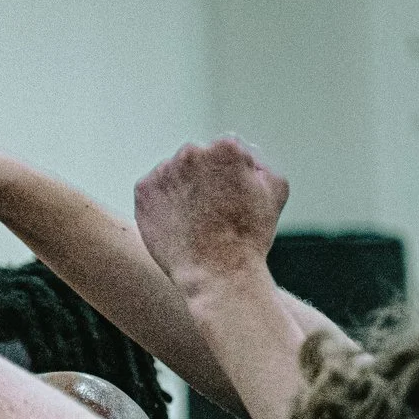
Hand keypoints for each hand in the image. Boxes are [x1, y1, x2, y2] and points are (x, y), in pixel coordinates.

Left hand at [133, 138, 287, 287]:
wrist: (217, 272)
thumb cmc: (250, 235)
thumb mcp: (275, 189)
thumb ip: (259, 161)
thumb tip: (242, 154)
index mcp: (226, 147)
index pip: (225, 150)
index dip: (230, 175)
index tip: (230, 197)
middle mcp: (191, 153)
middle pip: (197, 158)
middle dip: (203, 178)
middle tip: (211, 210)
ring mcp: (164, 171)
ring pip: (173, 173)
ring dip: (181, 188)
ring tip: (194, 220)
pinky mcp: (143, 190)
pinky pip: (152, 189)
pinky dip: (161, 202)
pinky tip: (176, 222)